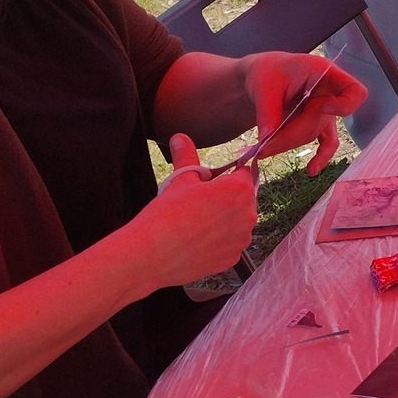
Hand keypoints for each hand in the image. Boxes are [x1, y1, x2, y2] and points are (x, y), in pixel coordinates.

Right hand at [127, 135, 259, 288]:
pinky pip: (229, 244)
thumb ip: (187, 156)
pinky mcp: (232, 259)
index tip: (212, 181)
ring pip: (237, 222)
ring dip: (224, 220)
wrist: (150, 255)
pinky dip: (218, 241)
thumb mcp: (180, 180)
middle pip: (243, 198)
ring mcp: (241, 240)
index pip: (243, 173)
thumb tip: (180, 137)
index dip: (227, 174)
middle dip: (226, 198)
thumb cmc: (166, 214)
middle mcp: (248, 215)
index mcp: (240, 190)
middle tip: (199, 203)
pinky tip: (197, 241)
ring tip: (196, 222)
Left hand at [244, 54, 362, 173]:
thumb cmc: (265, 73)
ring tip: (263, 149)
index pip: (354, 91)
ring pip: (314, 134)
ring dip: (290, 143)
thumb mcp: (263, 85)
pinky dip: (320, 157)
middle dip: (292, 134)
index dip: (345, 104)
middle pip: (323, 120)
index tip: (322, 107)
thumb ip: (268, 110)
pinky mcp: (318, 123)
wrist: (261, 78)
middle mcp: (330, 92)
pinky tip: (312, 170)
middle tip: (263, 146)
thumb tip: (268, 139)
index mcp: (324, 73)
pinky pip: (326, 143)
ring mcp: (325, 109)